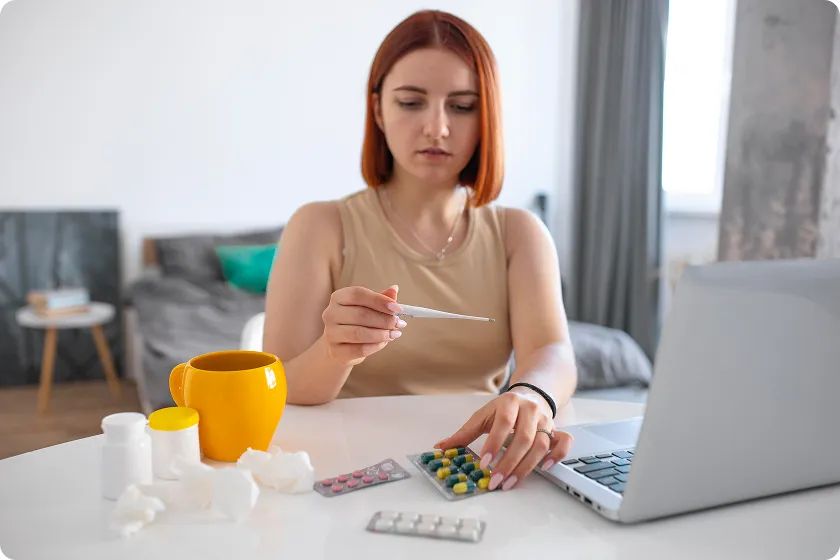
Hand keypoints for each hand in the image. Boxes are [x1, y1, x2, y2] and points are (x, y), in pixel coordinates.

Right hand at [321, 284, 404, 365]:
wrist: (340, 346)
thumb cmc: (356, 322)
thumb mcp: (367, 307)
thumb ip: (380, 298)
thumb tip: (395, 289)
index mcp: (338, 297)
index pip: (357, 294)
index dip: (379, 300)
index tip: (398, 308)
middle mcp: (330, 314)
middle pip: (360, 314)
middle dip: (384, 319)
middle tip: (399, 323)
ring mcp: (331, 334)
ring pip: (359, 333)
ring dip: (381, 334)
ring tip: (394, 334)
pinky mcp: (336, 351)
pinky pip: (360, 349)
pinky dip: (376, 346)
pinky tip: (384, 342)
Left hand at [433, 390, 572, 490]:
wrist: (530, 395)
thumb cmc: (505, 409)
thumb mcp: (483, 416)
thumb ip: (464, 433)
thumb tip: (441, 447)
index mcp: (510, 402)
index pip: (504, 423)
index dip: (494, 443)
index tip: (484, 463)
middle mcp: (531, 411)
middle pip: (523, 438)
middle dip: (508, 462)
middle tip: (495, 480)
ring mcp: (546, 421)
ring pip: (541, 445)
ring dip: (526, 467)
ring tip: (509, 483)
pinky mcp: (556, 431)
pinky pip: (563, 443)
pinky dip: (557, 455)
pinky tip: (544, 468)